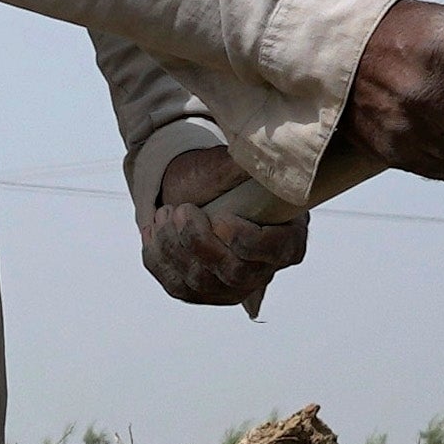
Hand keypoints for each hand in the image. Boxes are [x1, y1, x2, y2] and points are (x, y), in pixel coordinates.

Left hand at [139, 145, 307, 315]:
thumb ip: (247, 163)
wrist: (187, 190)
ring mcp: (231, 286)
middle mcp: (263, 268)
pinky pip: (177, 286)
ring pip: (202, 282)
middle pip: (236, 273)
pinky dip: (160, 257)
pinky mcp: (201, 293)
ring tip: (165, 213)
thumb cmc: (216, 176)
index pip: (278, 251)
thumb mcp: (232, 165)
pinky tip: (155, 231)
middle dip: (200, 241)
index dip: (247, 239)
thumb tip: (256, 150)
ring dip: (175, 246)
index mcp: (288, 236)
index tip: (220, 217)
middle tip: (181, 210)